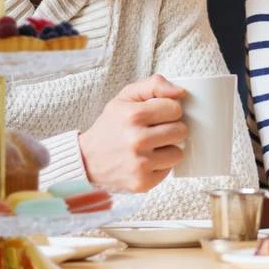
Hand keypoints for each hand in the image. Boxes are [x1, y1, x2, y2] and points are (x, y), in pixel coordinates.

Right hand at [79, 74, 187, 191]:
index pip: (176, 109)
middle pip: (181, 131)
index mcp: (134, 115)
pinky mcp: (142, 183)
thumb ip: (155, 85)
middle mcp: (137, 140)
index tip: (157, 115)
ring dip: (168, 149)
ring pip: (178, 152)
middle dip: (171, 129)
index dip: (169, 110)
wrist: (86, 160)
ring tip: (150, 146)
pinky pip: (169, 170)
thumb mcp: (126, 96)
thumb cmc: (111, 125)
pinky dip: (160, 165)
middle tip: (155, 130)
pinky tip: (145, 160)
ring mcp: (140, 164)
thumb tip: (181, 92)